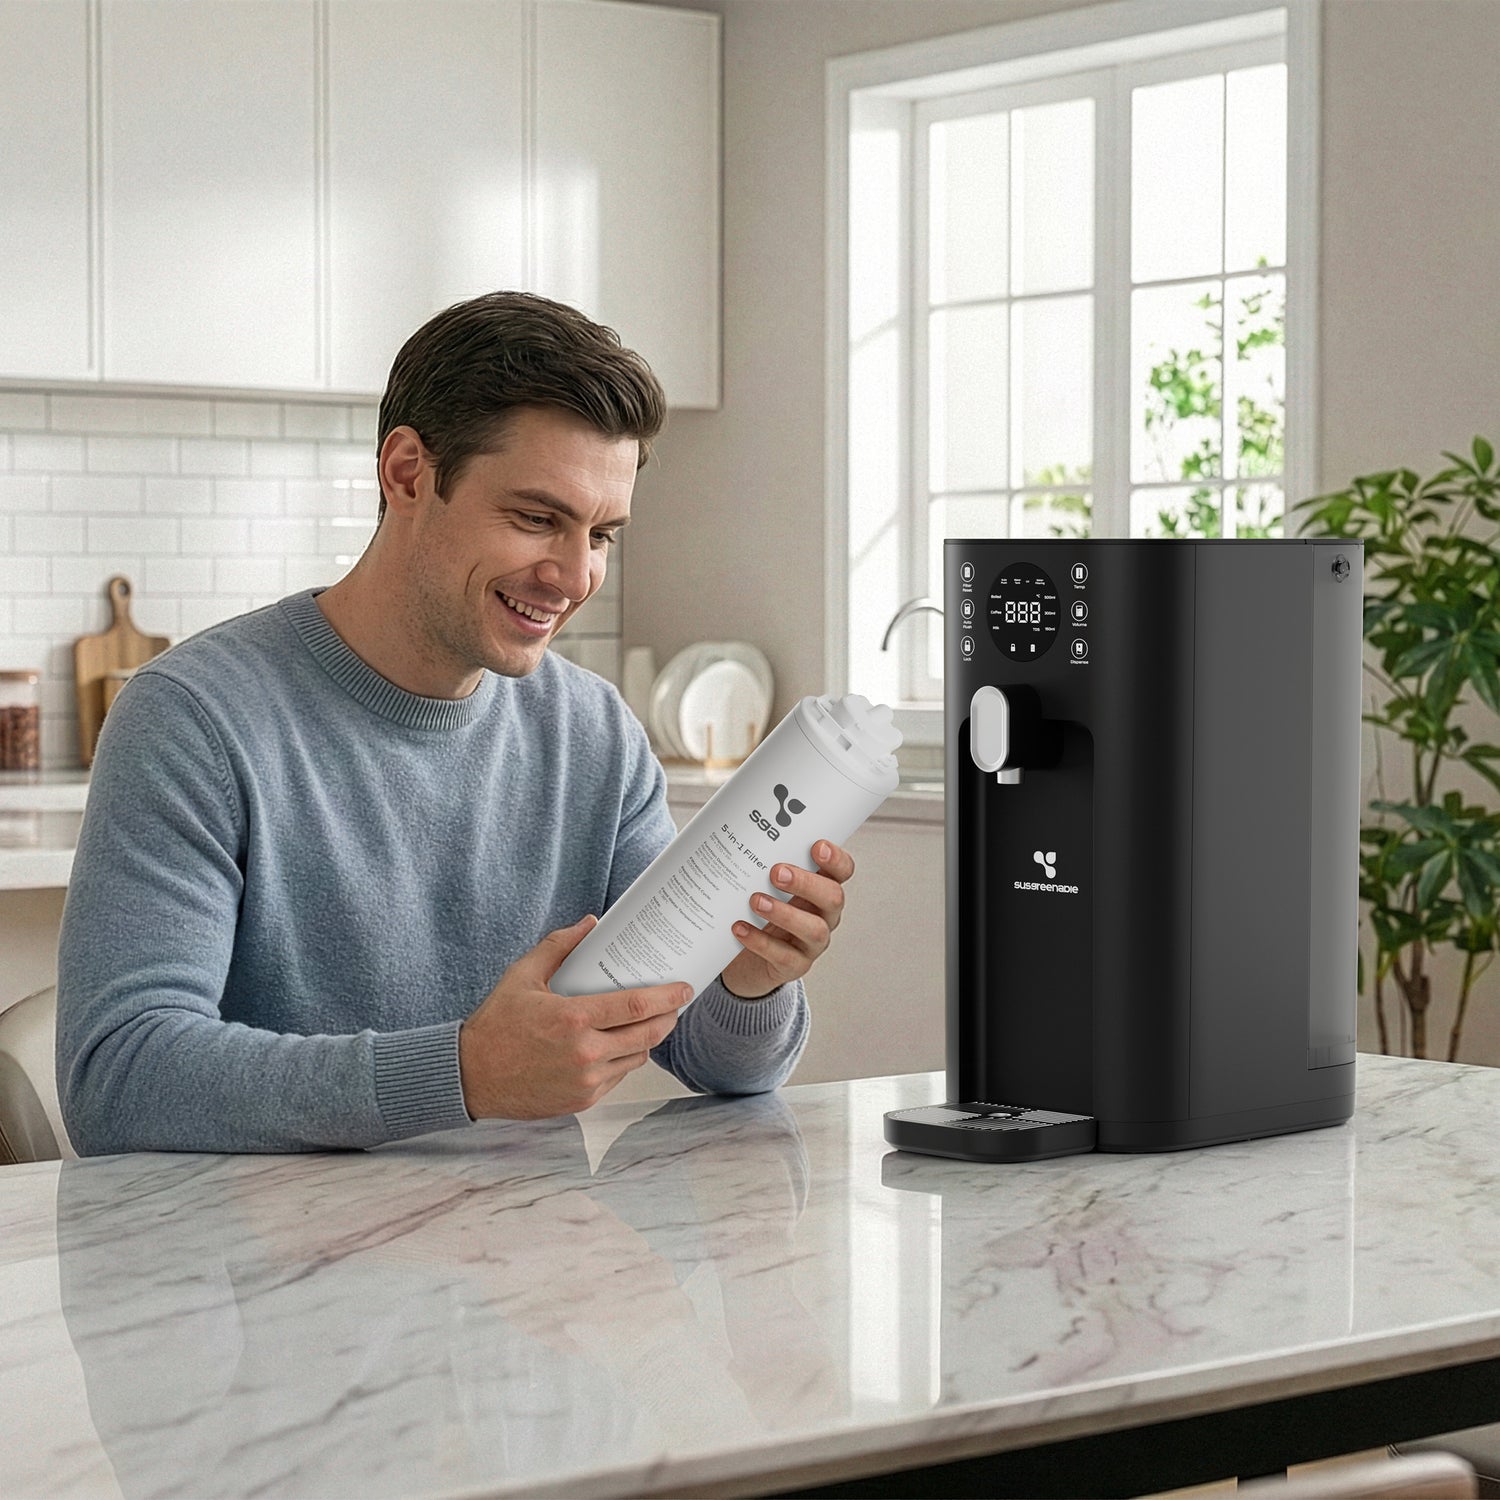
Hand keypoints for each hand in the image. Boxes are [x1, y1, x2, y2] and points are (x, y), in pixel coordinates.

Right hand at [459, 915, 692, 1118]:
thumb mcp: (522, 975)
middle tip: (676, 1004)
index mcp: (573, 1019)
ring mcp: (585, 1082)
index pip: (636, 1006)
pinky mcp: (582, 1101)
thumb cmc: (496, 1024)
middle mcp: (584, 1054)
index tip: (683, 988)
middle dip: (668, 1017)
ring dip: (648, 1040)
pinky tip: (621, 1045)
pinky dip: (624, 1060)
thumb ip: (559, 946)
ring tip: (649, 1022)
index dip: (667, 996)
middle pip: (647, 1035)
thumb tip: (590, 923)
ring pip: (636, 1058)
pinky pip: (618, 1078)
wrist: (470, 1076)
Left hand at [721, 840, 854, 999]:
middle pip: (833, 897)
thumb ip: (762, 863)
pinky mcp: (795, 965)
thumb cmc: (759, 911)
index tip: (817, 846)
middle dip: (806, 883)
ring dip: (785, 913)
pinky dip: (760, 941)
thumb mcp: (764, 885)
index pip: (842, 871)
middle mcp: (824, 915)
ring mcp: (812, 943)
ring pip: (814, 929)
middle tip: (776, 872)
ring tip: (756, 901)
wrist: (747, 958)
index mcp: (821, 888)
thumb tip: (734, 830)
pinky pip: (784, 956)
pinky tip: (740, 929)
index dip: (836, 859)